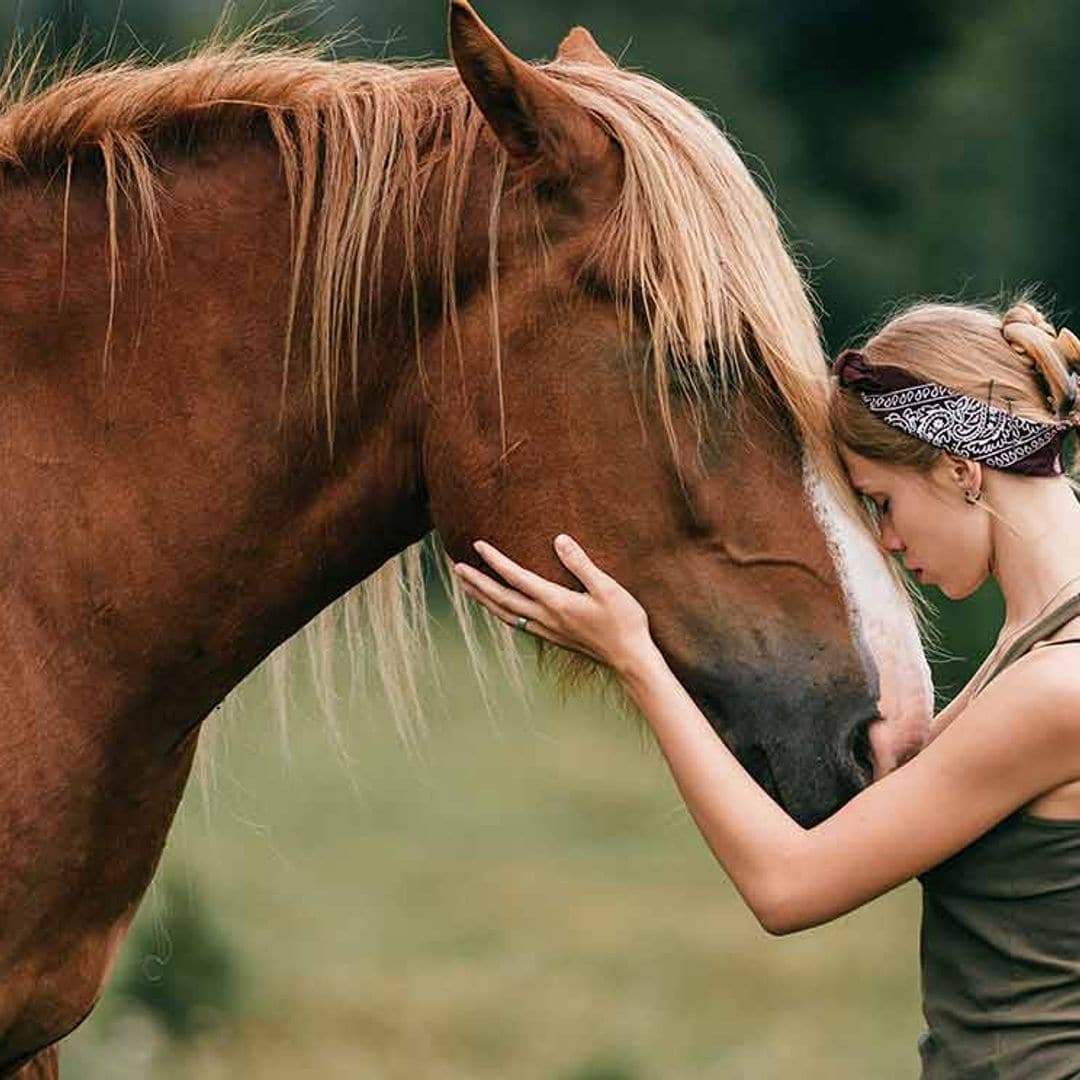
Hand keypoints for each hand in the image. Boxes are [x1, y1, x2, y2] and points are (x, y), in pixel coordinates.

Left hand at [453, 534, 654, 672]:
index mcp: (556, 602)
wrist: (630, 659)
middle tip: (457, 568)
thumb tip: (559, 539)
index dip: (495, 561)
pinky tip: (499, 609)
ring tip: (467, 587)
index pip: (516, 578)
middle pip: (501, 599)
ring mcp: (547, 630)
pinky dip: (501, 613)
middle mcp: (545, 617)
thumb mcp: (607, 588)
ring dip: (484, 599)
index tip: (478, 545)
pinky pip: (517, 623)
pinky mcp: (552, 638)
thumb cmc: (624, 622)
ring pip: (505, 614)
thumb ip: (581, 563)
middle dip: (477, 582)